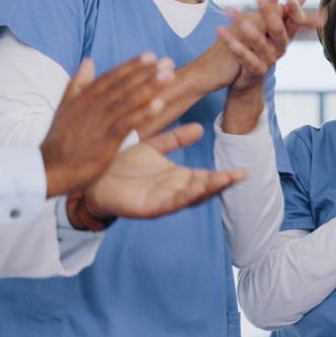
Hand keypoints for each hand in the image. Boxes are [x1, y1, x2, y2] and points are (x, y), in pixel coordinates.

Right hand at [40, 55, 173, 197]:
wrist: (49, 169)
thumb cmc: (59, 140)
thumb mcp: (65, 107)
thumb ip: (78, 83)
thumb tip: (89, 61)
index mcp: (85, 97)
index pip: (112, 76)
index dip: (132, 65)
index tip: (151, 55)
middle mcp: (94, 105)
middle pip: (125, 84)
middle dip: (147, 72)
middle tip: (168, 61)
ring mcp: (100, 122)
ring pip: (129, 100)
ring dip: (150, 87)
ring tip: (169, 76)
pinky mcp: (106, 140)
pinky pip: (128, 123)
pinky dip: (143, 113)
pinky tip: (159, 105)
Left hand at [79, 124, 246, 220]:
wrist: (93, 176)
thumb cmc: (120, 163)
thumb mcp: (153, 147)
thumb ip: (175, 139)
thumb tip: (200, 128)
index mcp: (175, 177)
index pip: (205, 177)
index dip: (223, 175)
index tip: (242, 171)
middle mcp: (172, 190)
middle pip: (203, 188)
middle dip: (222, 183)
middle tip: (241, 176)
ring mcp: (163, 200)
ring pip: (191, 197)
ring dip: (208, 190)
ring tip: (225, 181)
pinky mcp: (150, 208)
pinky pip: (171, 203)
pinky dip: (186, 197)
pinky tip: (197, 189)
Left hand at [215, 0, 323, 94]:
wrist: (247, 82)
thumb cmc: (258, 50)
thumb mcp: (266, 27)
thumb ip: (272, 6)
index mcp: (284, 36)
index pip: (295, 21)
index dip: (296, 10)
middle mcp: (279, 48)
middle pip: (279, 30)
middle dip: (270, 13)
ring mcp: (268, 61)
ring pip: (259, 43)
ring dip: (245, 26)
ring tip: (232, 11)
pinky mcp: (255, 71)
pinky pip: (244, 57)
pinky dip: (232, 43)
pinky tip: (220, 30)